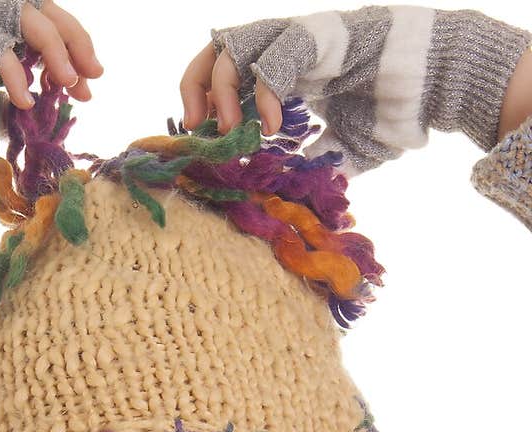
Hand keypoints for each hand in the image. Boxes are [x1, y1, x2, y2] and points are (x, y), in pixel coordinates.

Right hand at [0, 1, 103, 167]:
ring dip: (56, 53)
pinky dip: (16, 73)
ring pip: (30, 18)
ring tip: (67, 87)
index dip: (73, 49)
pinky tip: (25, 101)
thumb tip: (42, 116)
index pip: (44, 24)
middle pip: (46, 10)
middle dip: (76, 45)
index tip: (90, 81)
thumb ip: (5, 105)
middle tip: (91, 79)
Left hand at [180, 8, 531, 178]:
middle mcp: (287, 49)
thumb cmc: (398, 111)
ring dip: (220, 87)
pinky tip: (267, 124)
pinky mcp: (320, 36)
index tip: (202, 135)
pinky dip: (261, 93)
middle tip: (197, 127)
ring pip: (236, 45)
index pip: (229, 73)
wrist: (438, 85)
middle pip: (218, 50)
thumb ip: (315, 162)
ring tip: (227, 127)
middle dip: (196, 86)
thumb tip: (292, 191)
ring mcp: (302, 38)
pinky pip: (274, 58)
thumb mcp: (344, 147)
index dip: (206, 100)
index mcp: (288, 71)